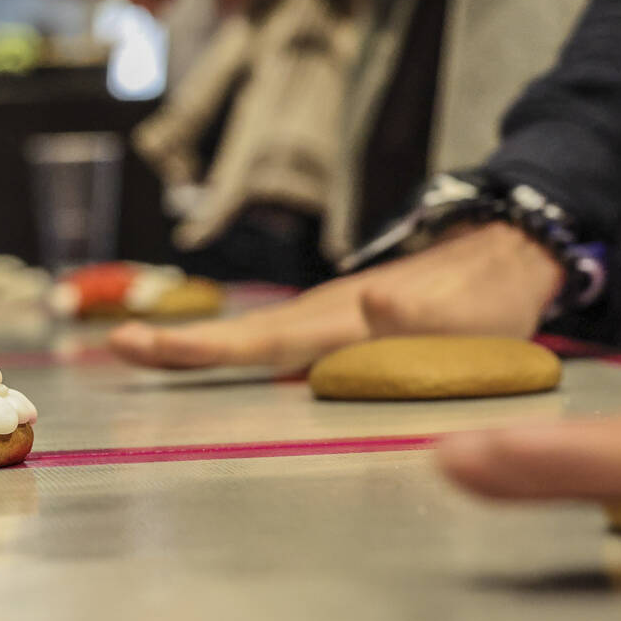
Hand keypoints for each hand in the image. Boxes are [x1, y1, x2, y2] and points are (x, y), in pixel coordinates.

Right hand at [109, 223, 563, 371]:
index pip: (259, 342)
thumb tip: (375, 300)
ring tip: (138, 351)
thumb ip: (418, 311)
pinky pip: (266, 345)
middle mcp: (320, 318)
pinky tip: (204, 359)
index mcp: (340, 321)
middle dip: (176, 347)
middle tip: (118, 349)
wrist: (503, 261)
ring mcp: (323, 321)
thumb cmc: (484, 301)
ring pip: (248, 340)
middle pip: (238, 340)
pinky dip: (224, 350)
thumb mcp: (462, 314)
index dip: (200, 348)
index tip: (142, 344)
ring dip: (193, 349)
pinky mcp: (331, 329)